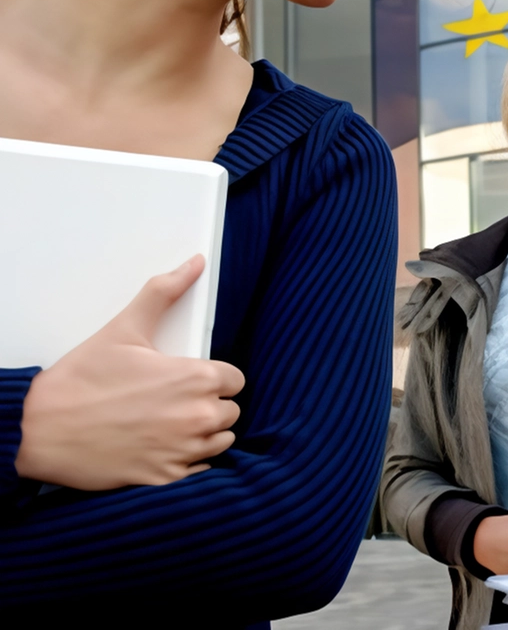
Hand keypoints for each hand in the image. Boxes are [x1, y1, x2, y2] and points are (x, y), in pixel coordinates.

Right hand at [14, 256, 246, 489]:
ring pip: (219, 441)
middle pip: (230, 411)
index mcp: (196, 379)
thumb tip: (193, 263)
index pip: (235, 380)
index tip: (191, 380)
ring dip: (203, 434)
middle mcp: (198, 417)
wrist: (38, 431)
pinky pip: (200, 471)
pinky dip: (187, 462)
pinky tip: (161, 448)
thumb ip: (163, 293)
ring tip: (169, 424)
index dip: (214, 378)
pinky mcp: (167, 479)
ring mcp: (184, 452)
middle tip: (173, 401)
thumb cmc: (79, 381)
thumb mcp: (123, 329)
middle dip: (209, 405)